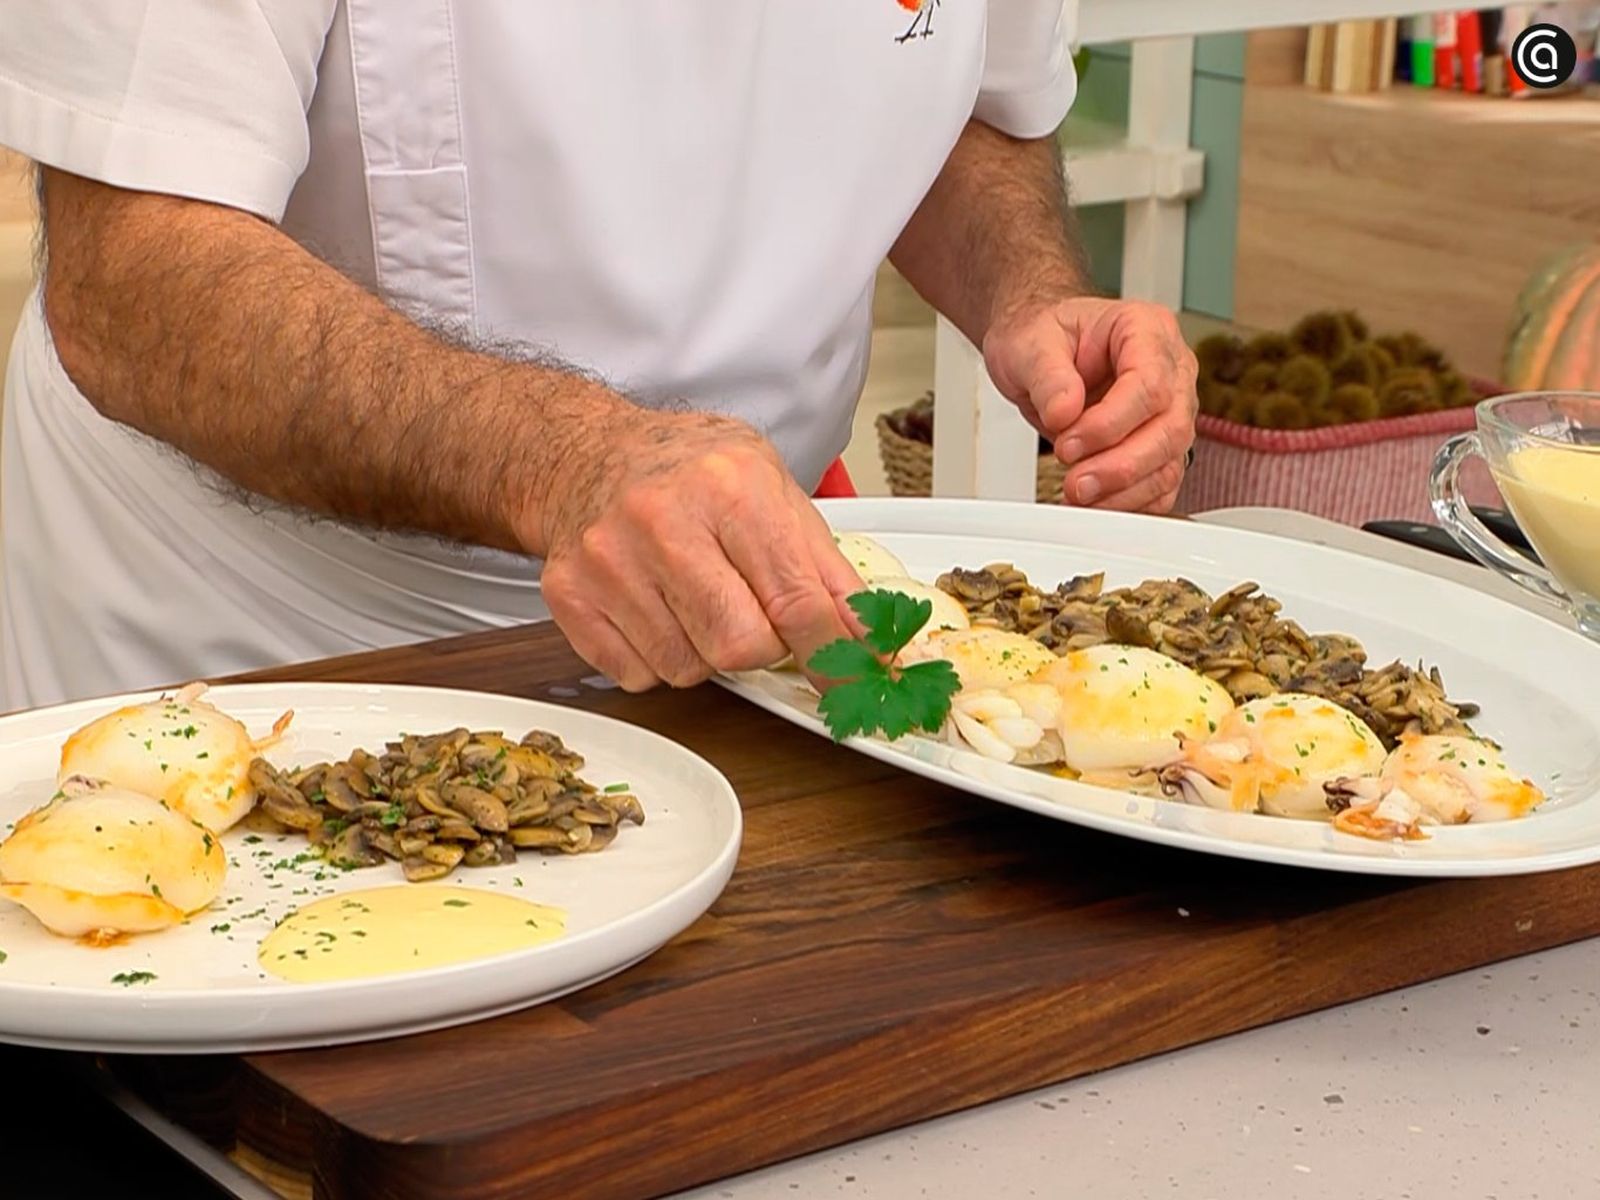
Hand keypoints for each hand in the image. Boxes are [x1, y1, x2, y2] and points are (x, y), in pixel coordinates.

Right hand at [535, 407, 863, 691]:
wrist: (588, 453)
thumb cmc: (688, 470)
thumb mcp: (773, 489)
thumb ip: (824, 568)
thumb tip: (869, 640)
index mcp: (730, 487)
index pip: (796, 601)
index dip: (831, 654)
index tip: (850, 681)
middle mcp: (663, 520)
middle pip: (740, 647)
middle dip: (760, 646)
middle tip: (750, 611)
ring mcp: (609, 560)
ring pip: (687, 669)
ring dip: (705, 650)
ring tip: (694, 597)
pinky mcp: (570, 594)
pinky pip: (637, 674)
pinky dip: (657, 656)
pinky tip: (655, 607)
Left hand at [982, 296, 1197, 512]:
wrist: (1041, 353)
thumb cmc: (1044, 337)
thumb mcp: (1031, 343)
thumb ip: (1048, 375)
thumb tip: (1065, 412)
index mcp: (1147, 331)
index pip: (1150, 383)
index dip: (1111, 423)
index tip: (1069, 443)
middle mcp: (1171, 371)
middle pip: (1170, 429)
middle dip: (1121, 465)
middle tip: (1075, 483)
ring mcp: (1170, 411)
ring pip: (1169, 463)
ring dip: (1124, 491)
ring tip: (1078, 497)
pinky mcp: (1160, 447)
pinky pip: (1160, 485)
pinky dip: (1128, 503)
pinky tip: (1094, 505)